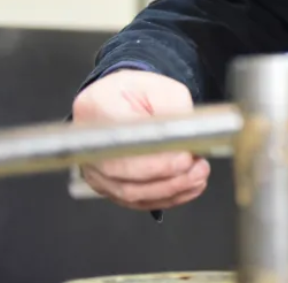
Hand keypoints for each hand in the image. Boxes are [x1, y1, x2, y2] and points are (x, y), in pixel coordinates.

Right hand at [71, 70, 209, 210]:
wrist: (122, 102)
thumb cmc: (138, 93)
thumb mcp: (162, 88)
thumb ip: (175, 109)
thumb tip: (188, 137)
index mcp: (97, 108)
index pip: (123, 140)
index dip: (155, 156)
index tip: (184, 157)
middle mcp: (89, 143)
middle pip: (124, 172)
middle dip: (168, 176)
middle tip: (198, 168)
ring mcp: (95, 169)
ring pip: (130, 192)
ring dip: (170, 189)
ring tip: (198, 177)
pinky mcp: (107, 186)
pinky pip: (136, 200)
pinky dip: (165, 198)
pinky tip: (188, 188)